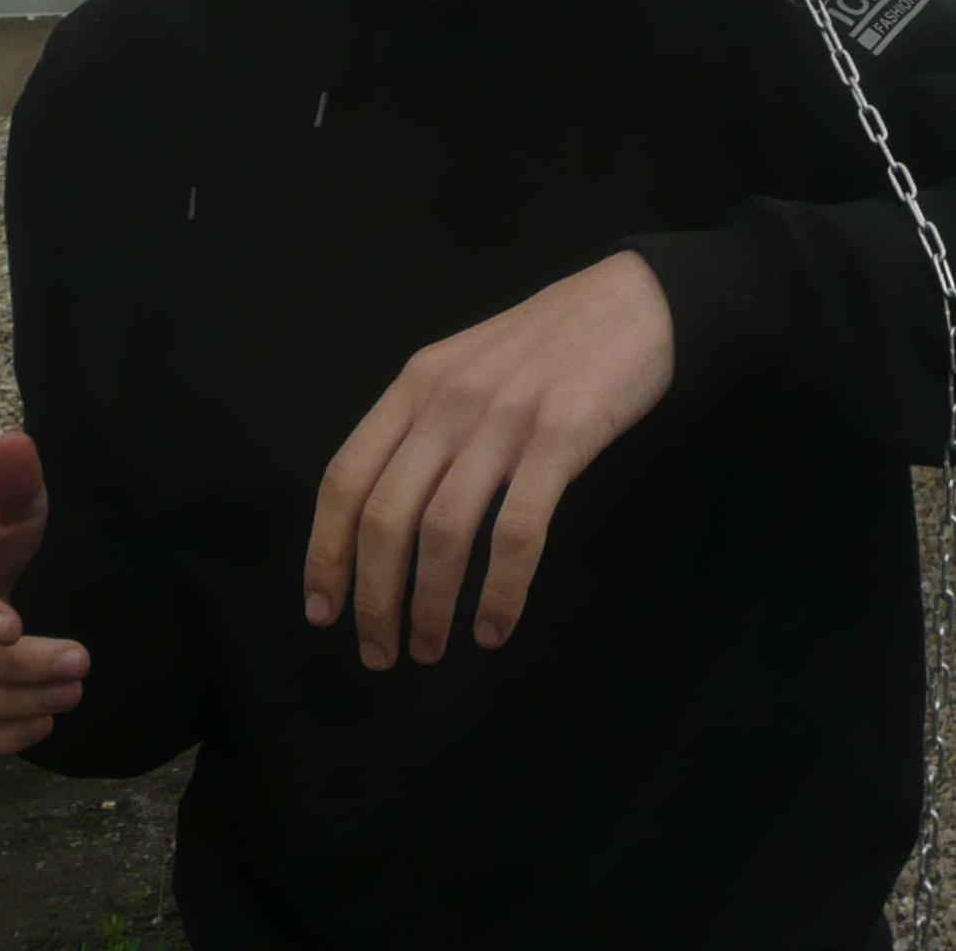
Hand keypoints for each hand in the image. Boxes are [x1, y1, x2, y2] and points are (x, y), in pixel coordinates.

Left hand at [305, 250, 673, 669]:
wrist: (633, 302)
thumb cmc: (548, 343)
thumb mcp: (465, 365)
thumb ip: (423, 423)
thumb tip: (384, 515)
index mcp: (415, 384)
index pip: (345, 477)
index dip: (324, 552)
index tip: (322, 610)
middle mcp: (447, 400)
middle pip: (384, 516)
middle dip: (374, 598)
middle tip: (379, 653)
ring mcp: (503, 418)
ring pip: (442, 532)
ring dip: (429, 606)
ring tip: (430, 649)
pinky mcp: (561, 436)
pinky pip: (516, 532)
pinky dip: (500, 591)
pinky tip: (494, 626)